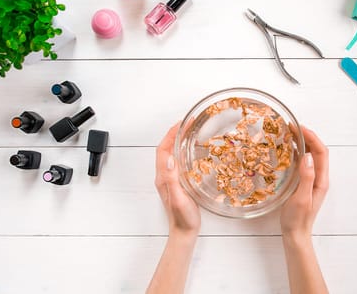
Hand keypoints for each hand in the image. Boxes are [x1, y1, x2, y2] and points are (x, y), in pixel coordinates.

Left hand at [155, 123, 200, 237]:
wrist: (184, 232)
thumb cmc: (182, 218)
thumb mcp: (178, 198)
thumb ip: (172, 179)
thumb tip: (170, 158)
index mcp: (163, 177)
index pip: (163, 149)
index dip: (170, 134)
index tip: (182, 124)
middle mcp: (164, 176)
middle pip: (166, 148)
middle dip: (175, 133)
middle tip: (188, 123)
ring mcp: (170, 179)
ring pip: (171, 154)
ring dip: (178, 141)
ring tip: (191, 132)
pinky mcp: (177, 183)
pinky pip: (178, 161)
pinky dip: (183, 151)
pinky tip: (193, 151)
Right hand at [281, 126, 328, 238]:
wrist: (295, 234)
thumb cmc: (297, 219)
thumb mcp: (301, 198)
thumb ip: (306, 178)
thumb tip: (308, 156)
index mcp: (321, 180)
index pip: (321, 152)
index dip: (312, 137)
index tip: (299, 128)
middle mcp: (318, 177)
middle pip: (317, 151)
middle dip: (307, 136)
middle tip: (291, 126)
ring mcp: (311, 179)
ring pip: (310, 155)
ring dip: (302, 142)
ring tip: (288, 133)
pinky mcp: (303, 182)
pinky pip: (303, 162)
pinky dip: (296, 151)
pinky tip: (286, 149)